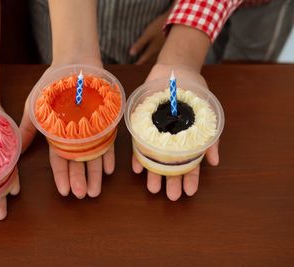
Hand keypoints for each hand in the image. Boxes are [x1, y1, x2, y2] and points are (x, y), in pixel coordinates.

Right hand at [20, 59, 116, 197]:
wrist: (73, 63)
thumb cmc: (51, 85)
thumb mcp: (34, 107)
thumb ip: (28, 129)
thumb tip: (16, 150)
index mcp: (58, 136)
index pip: (59, 161)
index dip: (62, 176)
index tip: (65, 192)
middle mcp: (75, 138)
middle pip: (77, 163)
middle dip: (79, 180)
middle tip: (83, 196)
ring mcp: (91, 131)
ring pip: (93, 157)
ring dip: (95, 174)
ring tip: (96, 191)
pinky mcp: (105, 123)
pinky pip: (108, 141)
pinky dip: (109, 155)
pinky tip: (109, 170)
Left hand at [129, 14, 167, 64]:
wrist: (177, 21)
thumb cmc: (160, 27)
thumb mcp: (148, 34)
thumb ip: (139, 44)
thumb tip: (131, 54)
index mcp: (153, 50)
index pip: (144, 59)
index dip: (138, 62)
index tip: (135, 66)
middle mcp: (160, 52)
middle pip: (151, 60)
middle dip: (146, 63)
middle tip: (141, 67)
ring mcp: (166, 49)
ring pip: (159, 58)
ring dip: (154, 60)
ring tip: (150, 63)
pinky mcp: (171, 46)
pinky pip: (165, 53)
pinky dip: (161, 56)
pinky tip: (160, 55)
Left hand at [133, 64, 219, 200]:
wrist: (176, 69)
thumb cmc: (194, 90)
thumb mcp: (206, 112)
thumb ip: (210, 137)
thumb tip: (214, 162)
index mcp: (188, 139)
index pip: (191, 163)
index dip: (191, 178)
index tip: (189, 192)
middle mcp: (172, 140)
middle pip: (172, 165)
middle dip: (172, 181)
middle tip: (170, 196)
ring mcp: (156, 133)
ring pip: (156, 158)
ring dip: (154, 172)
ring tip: (153, 187)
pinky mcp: (142, 124)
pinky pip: (139, 142)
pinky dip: (138, 155)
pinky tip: (137, 167)